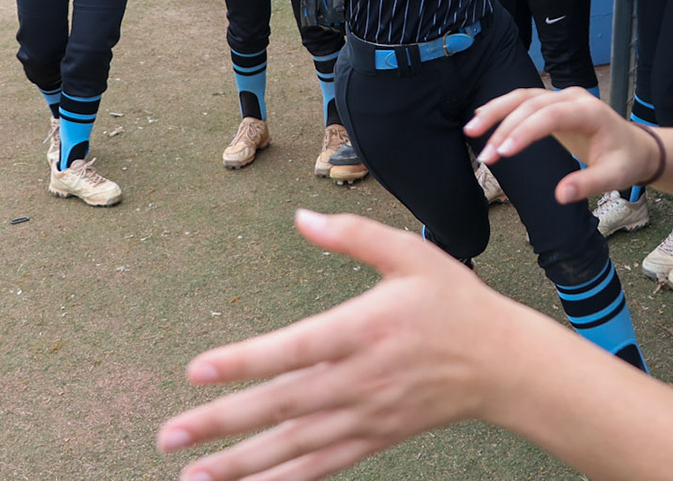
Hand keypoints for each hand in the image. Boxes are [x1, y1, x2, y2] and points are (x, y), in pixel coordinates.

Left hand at [156, 210, 514, 478]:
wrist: (502, 363)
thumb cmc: (453, 301)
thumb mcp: (411, 254)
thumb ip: (354, 235)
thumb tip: (301, 216)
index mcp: (364, 328)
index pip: (294, 348)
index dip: (246, 361)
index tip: (197, 370)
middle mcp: (360, 378)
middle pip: (282, 404)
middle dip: (222, 421)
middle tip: (170, 433)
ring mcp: (366, 415)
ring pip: (294, 445)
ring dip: (240, 464)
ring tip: (192, 474)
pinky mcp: (373, 439)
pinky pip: (321, 467)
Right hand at [467, 87, 653, 203]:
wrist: (635, 147)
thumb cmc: (625, 161)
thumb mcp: (614, 177)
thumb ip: (588, 184)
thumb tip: (560, 195)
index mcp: (590, 112)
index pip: (552, 115)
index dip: (526, 131)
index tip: (505, 152)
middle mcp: (574, 98)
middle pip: (532, 104)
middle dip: (505, 127)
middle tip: (486, 157)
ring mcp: (563, 98)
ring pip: (524, 97)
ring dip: (497, 112)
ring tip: (472, 130)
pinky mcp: (554, 105)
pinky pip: (525, 102)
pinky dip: (503, 109)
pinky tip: (482, 119)